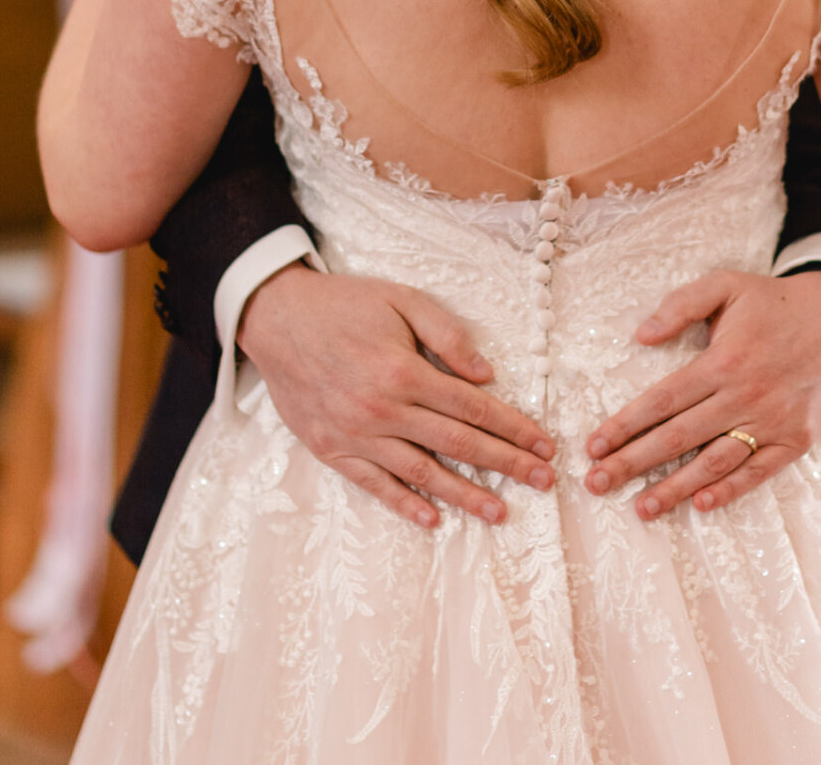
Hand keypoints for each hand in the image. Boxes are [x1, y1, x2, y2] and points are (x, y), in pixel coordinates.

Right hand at [239, 264, 555, 528]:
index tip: (544, 445)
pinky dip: (405, 505)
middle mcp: (383, 410)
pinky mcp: (332, 449)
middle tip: (543, 482)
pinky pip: (375, 485)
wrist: (277, 318)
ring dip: (465, 495)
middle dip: (506, 464)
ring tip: (500, 512)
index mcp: (404, 371)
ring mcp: (356, 435)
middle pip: (458, 444)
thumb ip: (447, 334)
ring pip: (422, 473)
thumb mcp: (401, 300)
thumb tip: (486, 374)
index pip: (473, 407)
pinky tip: (433, 519)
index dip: (513, 428)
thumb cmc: (345, 304)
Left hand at [584, 269, 820, 520]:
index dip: (625, 424)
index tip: (593, 446)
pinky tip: (701, 503)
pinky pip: (758, 471)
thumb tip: (641, 335)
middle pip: (678, 437)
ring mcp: (772, 421)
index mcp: (722, 361)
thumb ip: (681, 304)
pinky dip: (730, 489)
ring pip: (714, 461)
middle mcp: (744, 395)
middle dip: (634, 462)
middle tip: (597, 484)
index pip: (662, 400)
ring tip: (641, 507)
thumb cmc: (772, 301)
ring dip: (675, 487)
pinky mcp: (796, 439)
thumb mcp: (725, 284)